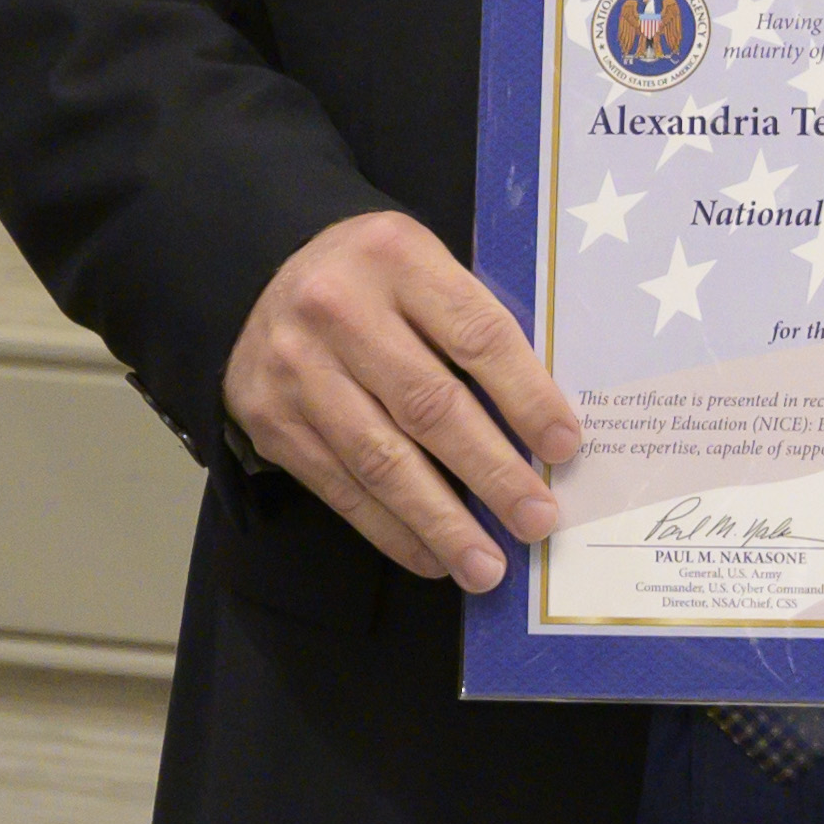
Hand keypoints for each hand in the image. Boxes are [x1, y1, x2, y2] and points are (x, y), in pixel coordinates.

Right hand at [218, 213, 577, 592]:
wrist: (260, 274)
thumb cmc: (372, 278)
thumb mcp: (423, 266)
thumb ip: (472, 324)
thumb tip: (543, 423)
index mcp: (396, 257)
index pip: (476, 335)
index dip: (526, 396)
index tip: (564, 448)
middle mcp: (339, 311)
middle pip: (430, 405)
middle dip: (491, 472)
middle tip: (537, 520)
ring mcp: (297, 369)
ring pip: (381, 460)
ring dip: (441, 522)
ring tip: (486, 565)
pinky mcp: (270, 421)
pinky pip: (340, 487)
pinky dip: (391, 530)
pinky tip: (432, 556)